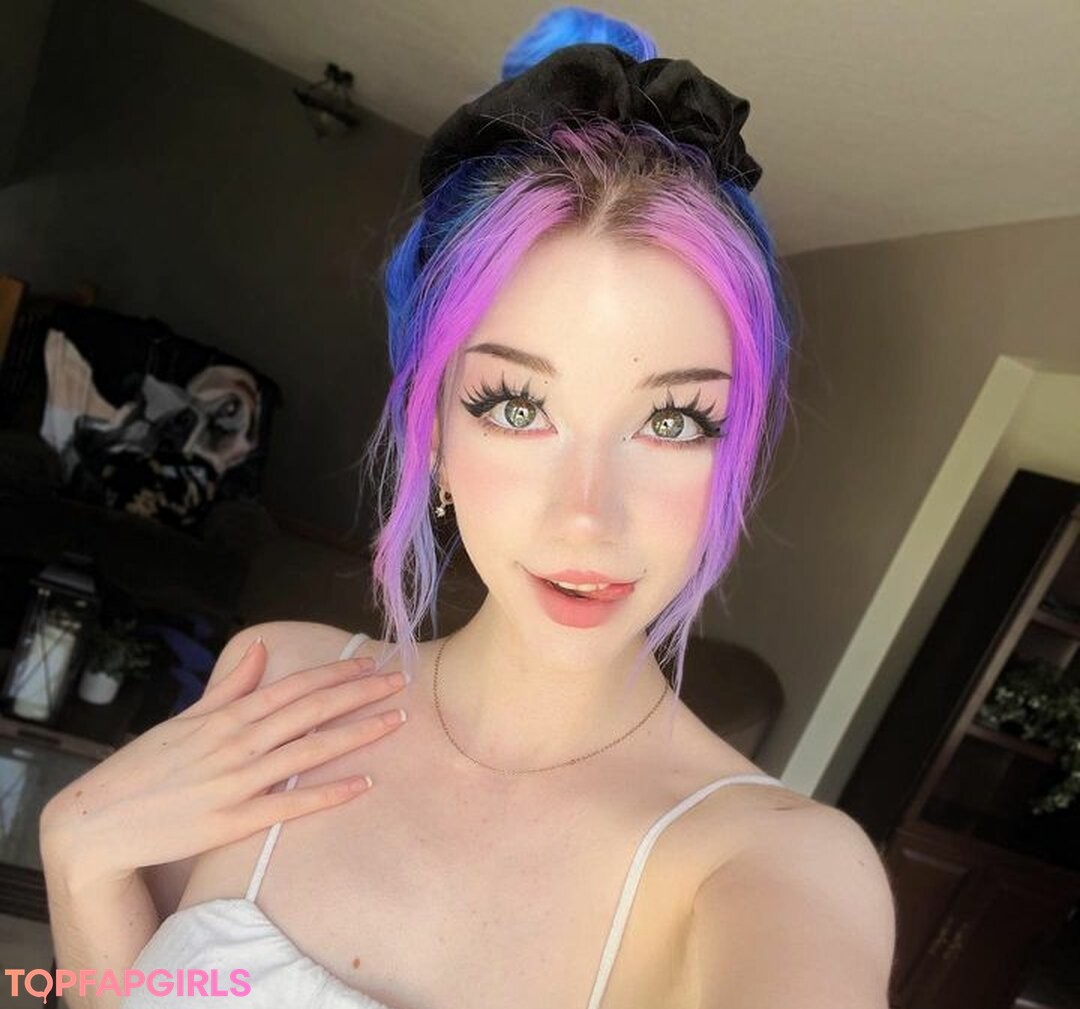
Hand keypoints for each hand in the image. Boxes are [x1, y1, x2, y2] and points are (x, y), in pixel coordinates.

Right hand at [40, 639, 407, 883]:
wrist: (96, 823)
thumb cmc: (144, 768)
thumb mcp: (186, 720)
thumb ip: (229, 686)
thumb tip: (262, 649)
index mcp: (226, 716)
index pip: (292, 686)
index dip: (334, 673)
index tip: (370, 661)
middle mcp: (236, 743)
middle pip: (310, 711)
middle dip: (359, 694)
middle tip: (400, 680)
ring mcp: (235, 782)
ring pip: (308, 751)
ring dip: (356, 734)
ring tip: (395, 720)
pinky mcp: (232, 822)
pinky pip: (290, 805)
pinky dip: (328, 793)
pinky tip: (364, 784)